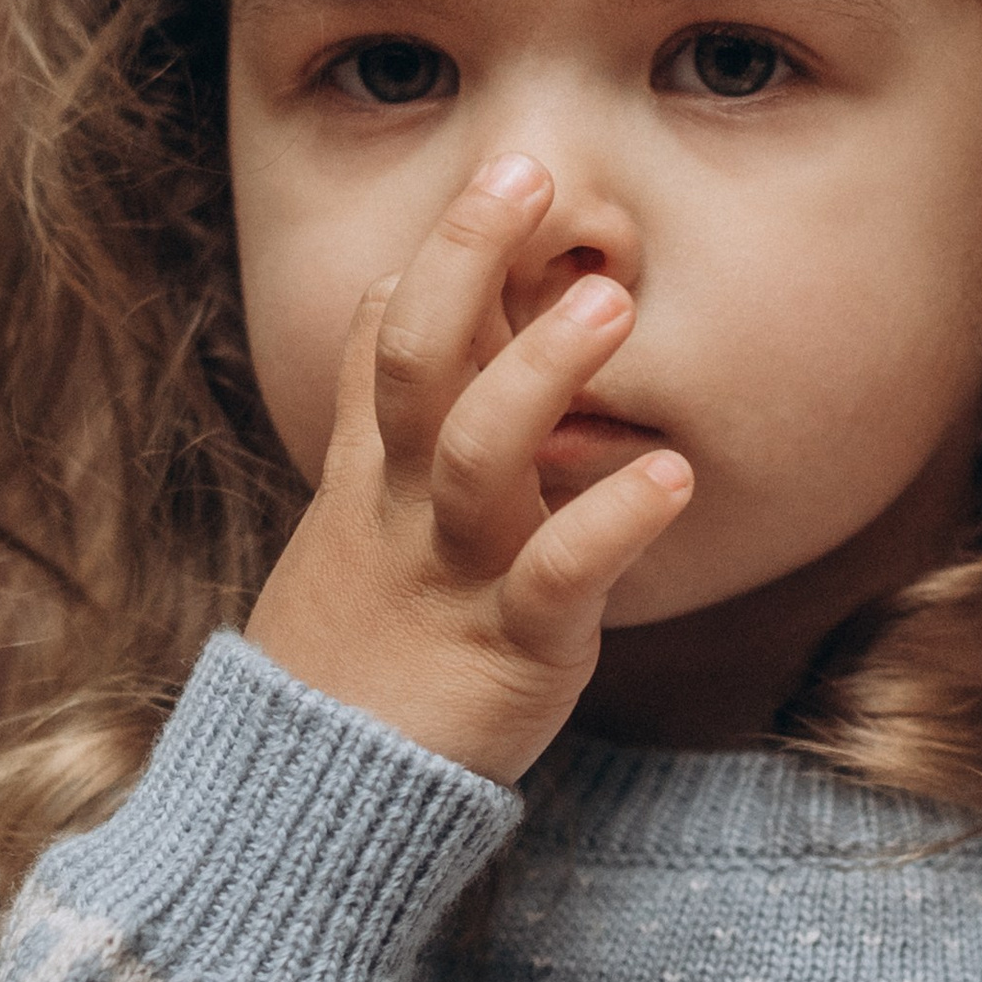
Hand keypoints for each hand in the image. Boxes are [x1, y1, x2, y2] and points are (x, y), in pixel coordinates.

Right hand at [244, 154, 691, 783]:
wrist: (310, 811)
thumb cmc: (357, 669)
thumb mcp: (353, 545)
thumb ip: (391, 453)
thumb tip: (428, 370)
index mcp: (368, 481)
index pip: (380, 341)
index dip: (435, 253)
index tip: (503, 169)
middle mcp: (402, 509)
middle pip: (414, 359)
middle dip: (466, 260)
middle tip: (529, 173)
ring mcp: (451, 575)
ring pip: (477, 453)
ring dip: (540, 371)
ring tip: (609, 303)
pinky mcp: (508, 651)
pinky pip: (557, 577)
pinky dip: (612, 523)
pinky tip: (671, 475)